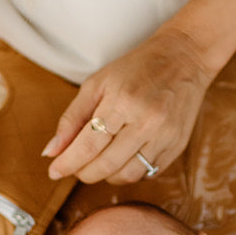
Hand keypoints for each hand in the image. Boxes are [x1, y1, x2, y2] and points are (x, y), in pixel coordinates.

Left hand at [42, 27, 212, 184]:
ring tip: (98, 164)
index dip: (68, 163)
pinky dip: (129, 172)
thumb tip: (51, 152)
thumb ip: (72, 118)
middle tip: (74, 169)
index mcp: (122, 101)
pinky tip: (121, 160)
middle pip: (107, 164)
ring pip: (128, 175)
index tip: (54, 171)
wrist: (184, 57)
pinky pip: (148, 173)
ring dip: (106, 176)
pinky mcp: (178, 145)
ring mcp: (166, 135)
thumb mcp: (97, 83)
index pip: (88, 145)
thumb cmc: (136, 68)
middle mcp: (147, 121)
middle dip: (84, 173)